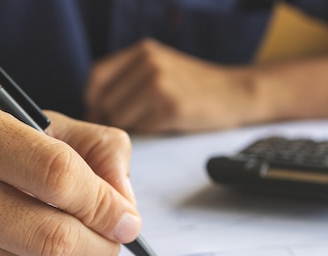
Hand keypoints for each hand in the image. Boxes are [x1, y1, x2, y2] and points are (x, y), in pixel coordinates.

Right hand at [0, 94, 139, 255]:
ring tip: (57, 232)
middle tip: (112, 240)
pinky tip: (15, 247)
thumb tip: (125, 208)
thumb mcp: (30, 123)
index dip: (105, 203)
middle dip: (101, 245)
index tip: (126, 218)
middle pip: (53, 236)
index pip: (56, 174)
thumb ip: (95, 150)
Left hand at [85, 38, 255, 132]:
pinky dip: (148, 132)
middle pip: (106, 101)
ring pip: (120, 117)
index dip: (94, 99)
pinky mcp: (171, 107)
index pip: (97, 76)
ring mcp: (160, 84)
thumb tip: (92, 111)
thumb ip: (128, 81)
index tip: (101, 113)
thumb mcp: (160, 68)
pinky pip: (141, 128)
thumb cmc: (193, 87)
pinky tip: (165, 124)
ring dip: (131, 127)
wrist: (235, 93)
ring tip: (152, 122)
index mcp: (143, 51)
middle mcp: (149, 63)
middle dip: (112, 117)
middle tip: (131, 124)